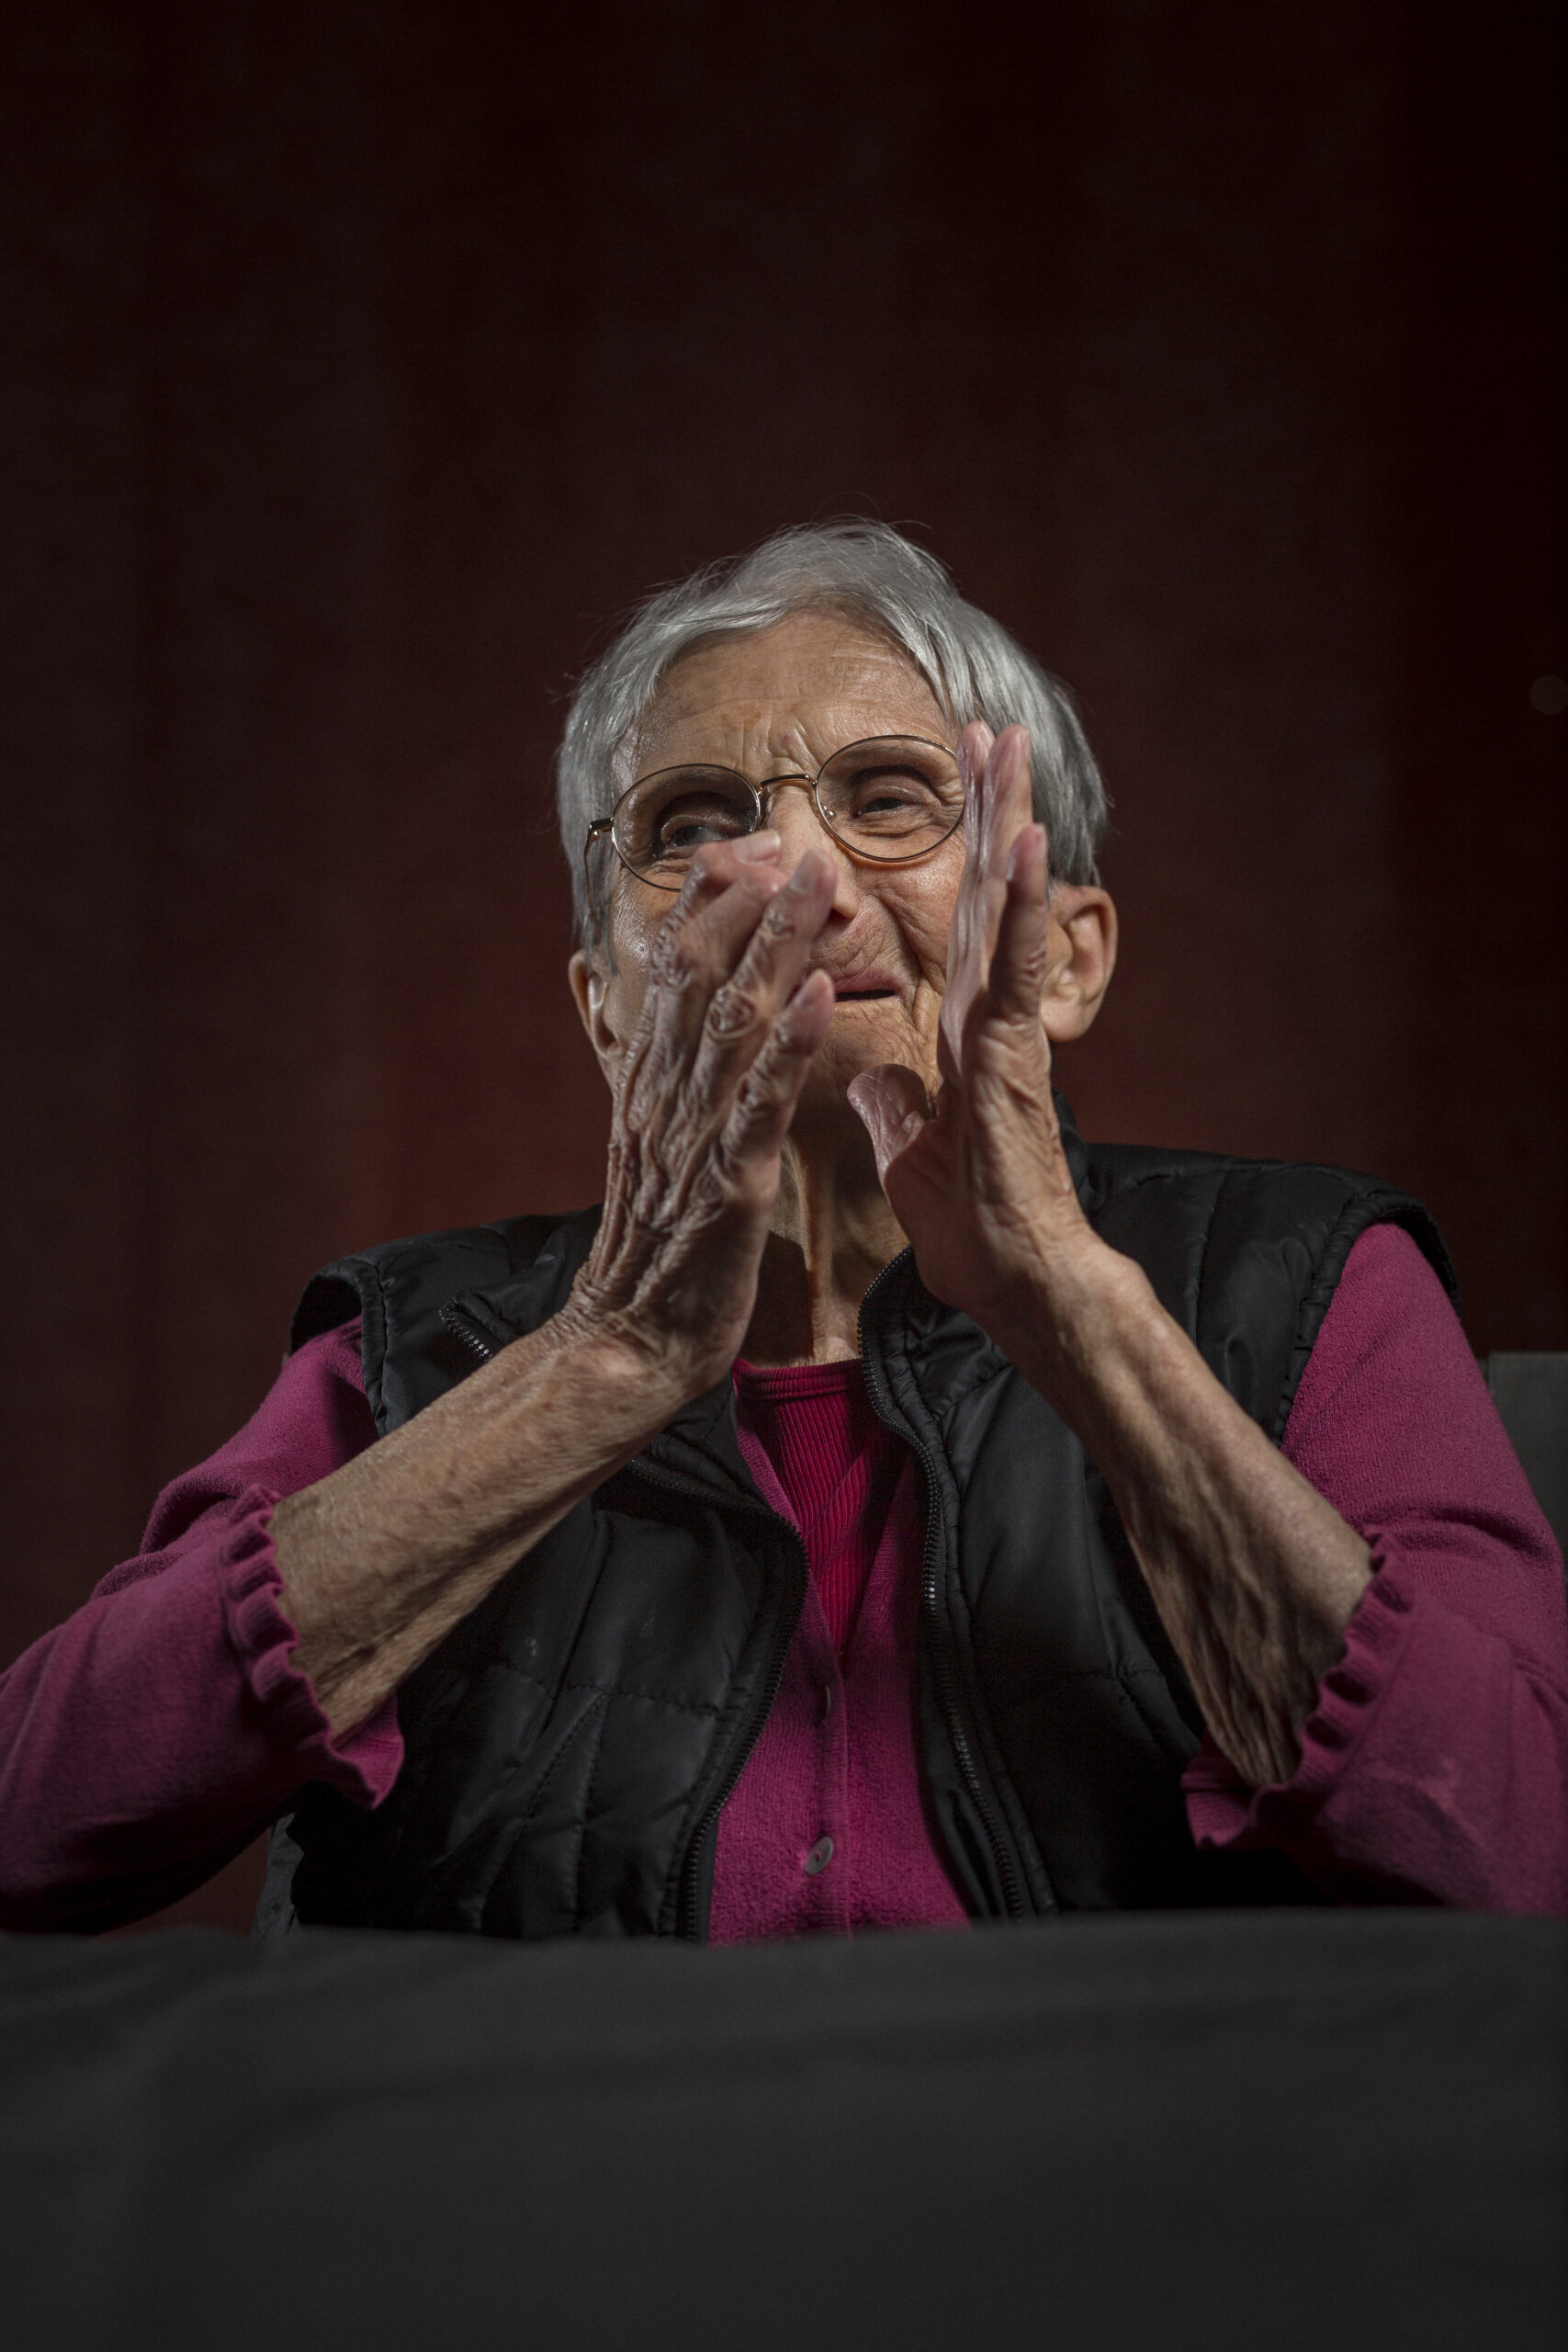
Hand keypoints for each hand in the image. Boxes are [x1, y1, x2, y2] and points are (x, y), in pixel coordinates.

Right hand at [565, 838, 836, 1394]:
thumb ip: (678, 1072)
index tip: (755, 847)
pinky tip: (818, 998)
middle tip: (797, 843)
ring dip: (777, 947)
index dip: (712, 898)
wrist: (631, 1341)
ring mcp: (694, 1136)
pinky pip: (759, 1106)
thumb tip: (693, 1012)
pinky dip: (788, 1048)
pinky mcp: (727, 1186)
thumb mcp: (662, 1139)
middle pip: (702, 972)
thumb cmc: (661, 1244)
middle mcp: (667, 1092)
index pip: (675, 962)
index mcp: (654, 1078)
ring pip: (733, 1022)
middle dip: (751, 902)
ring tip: (818, 886)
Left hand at [847, 724, 1095, 1341]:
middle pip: (990, 891)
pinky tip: (1031, 845)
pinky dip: (1026, 905)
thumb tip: (875, 1070)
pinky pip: (1017, 969)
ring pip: (1008, 909)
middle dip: (991, 804)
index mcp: (960, 1026)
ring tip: (1013, 748)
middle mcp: (987, 1013)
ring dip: (1009, 824)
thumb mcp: (907, 1147)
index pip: (963, 917)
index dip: (961, 845)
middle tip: (995, 724)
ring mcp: (1005, 1029)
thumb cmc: (970, 1223)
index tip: (960, 775)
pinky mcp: (1013, 1057)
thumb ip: (894, 1099)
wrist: (1009, 1279)